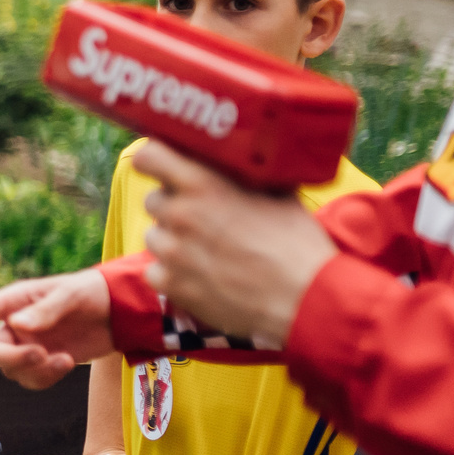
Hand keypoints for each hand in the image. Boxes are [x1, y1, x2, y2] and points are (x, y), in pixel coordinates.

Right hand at [0, 269, 111, 387]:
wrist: (119, 312)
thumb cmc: (93, 292)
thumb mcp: (73, 295)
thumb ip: (46, 310)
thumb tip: (18, 326)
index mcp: (15, 300)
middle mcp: (13, 324)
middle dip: (13, 359)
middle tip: (41, 356)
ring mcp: (26, 345)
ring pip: (11, 371)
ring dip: (36, 371)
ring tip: (64, 359)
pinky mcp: (41, 362)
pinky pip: (30, 380)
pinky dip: (46, 378)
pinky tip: (65, 363)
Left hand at [133, 143, 334, 347]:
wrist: (304, 298)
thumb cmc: (296, 244)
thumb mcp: (276, 194)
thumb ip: (242, 176)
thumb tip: (236, 162)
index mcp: (203, 184)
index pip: (149, 156)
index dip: (153, 160)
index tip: (163, 166)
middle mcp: (180, 214)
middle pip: (154, 199)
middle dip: (174, 205)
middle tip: (202, 218)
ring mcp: (172, 252)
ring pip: (154, 235)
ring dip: (173, 240)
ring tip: (207, 250)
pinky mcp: (171, 285)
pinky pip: (154, 271)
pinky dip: (171, 273)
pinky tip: (199, 275)